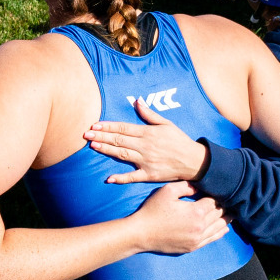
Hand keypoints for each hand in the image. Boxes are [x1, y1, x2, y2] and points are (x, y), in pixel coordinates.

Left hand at [84, 100, 207, 183]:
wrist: (194, 161)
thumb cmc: (179, 140)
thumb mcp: (166, 124)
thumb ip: (149, 114)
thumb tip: (137, 101)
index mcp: (148, 133)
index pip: (123, 127)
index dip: (107, 126)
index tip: (94, 124)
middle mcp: (145, 146)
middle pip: (119, 140)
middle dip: (101, 136)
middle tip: (85, 134)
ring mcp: (146, 161)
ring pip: (122, 155)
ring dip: (106, 150)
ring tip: (93, 145)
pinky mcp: (149, 174)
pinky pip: (133, 177)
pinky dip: (121, 178)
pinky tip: (109, 179)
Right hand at [129, 182, 229, 254]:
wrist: (141, 234)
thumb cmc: (152, 210)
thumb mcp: (168, 191)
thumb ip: (186, 186)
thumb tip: (200, 185)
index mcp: (196, 212)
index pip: (214, 201)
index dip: (217, 194)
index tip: (219, 189)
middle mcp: (200, 227)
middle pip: (219, 214)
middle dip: (224, 206)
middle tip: (229, 199)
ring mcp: (197, 239)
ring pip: (218, 227)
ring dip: (226, 219)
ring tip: (232, 212)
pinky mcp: (193, 247)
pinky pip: (212, 239)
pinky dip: (220, 232)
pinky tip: (224, 228)